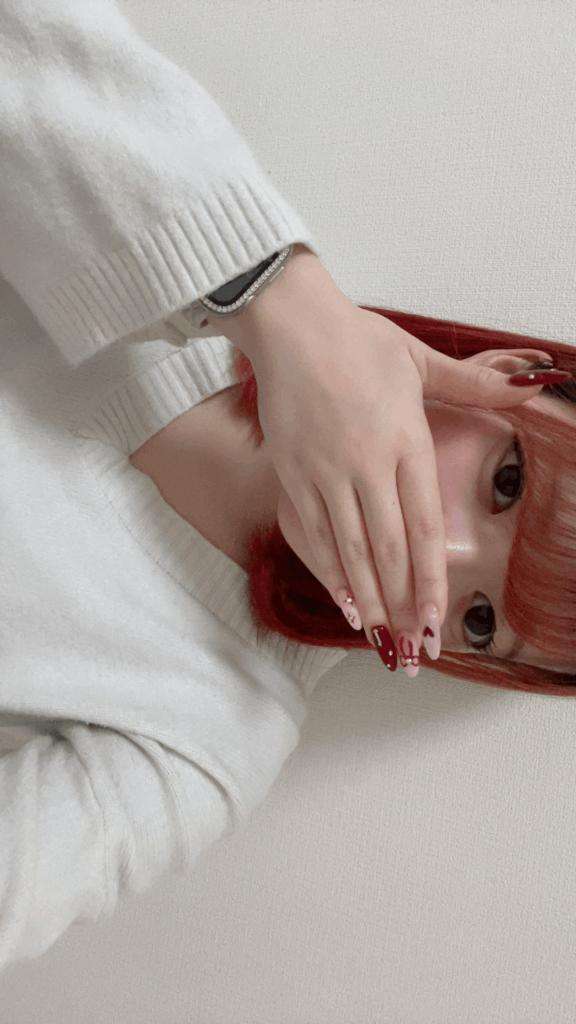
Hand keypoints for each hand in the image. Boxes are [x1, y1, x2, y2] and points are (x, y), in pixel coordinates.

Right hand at [213, 245, 550, 664]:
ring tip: (384, 643)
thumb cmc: (356, 340)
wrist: (289, 324)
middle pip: (388, 551)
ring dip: (370, 602)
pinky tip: (345, 603)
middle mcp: (365, 464)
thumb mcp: (419, 359)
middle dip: (403, 606)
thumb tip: (531, 386)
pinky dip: (330, 573)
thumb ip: (475, 384)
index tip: (436, 620)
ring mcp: (324, 473)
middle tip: (415, 652)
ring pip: (351, 552)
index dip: (430, 581)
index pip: (423, 526)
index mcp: (405, 439)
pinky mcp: (292, 475)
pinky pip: (313, 536)